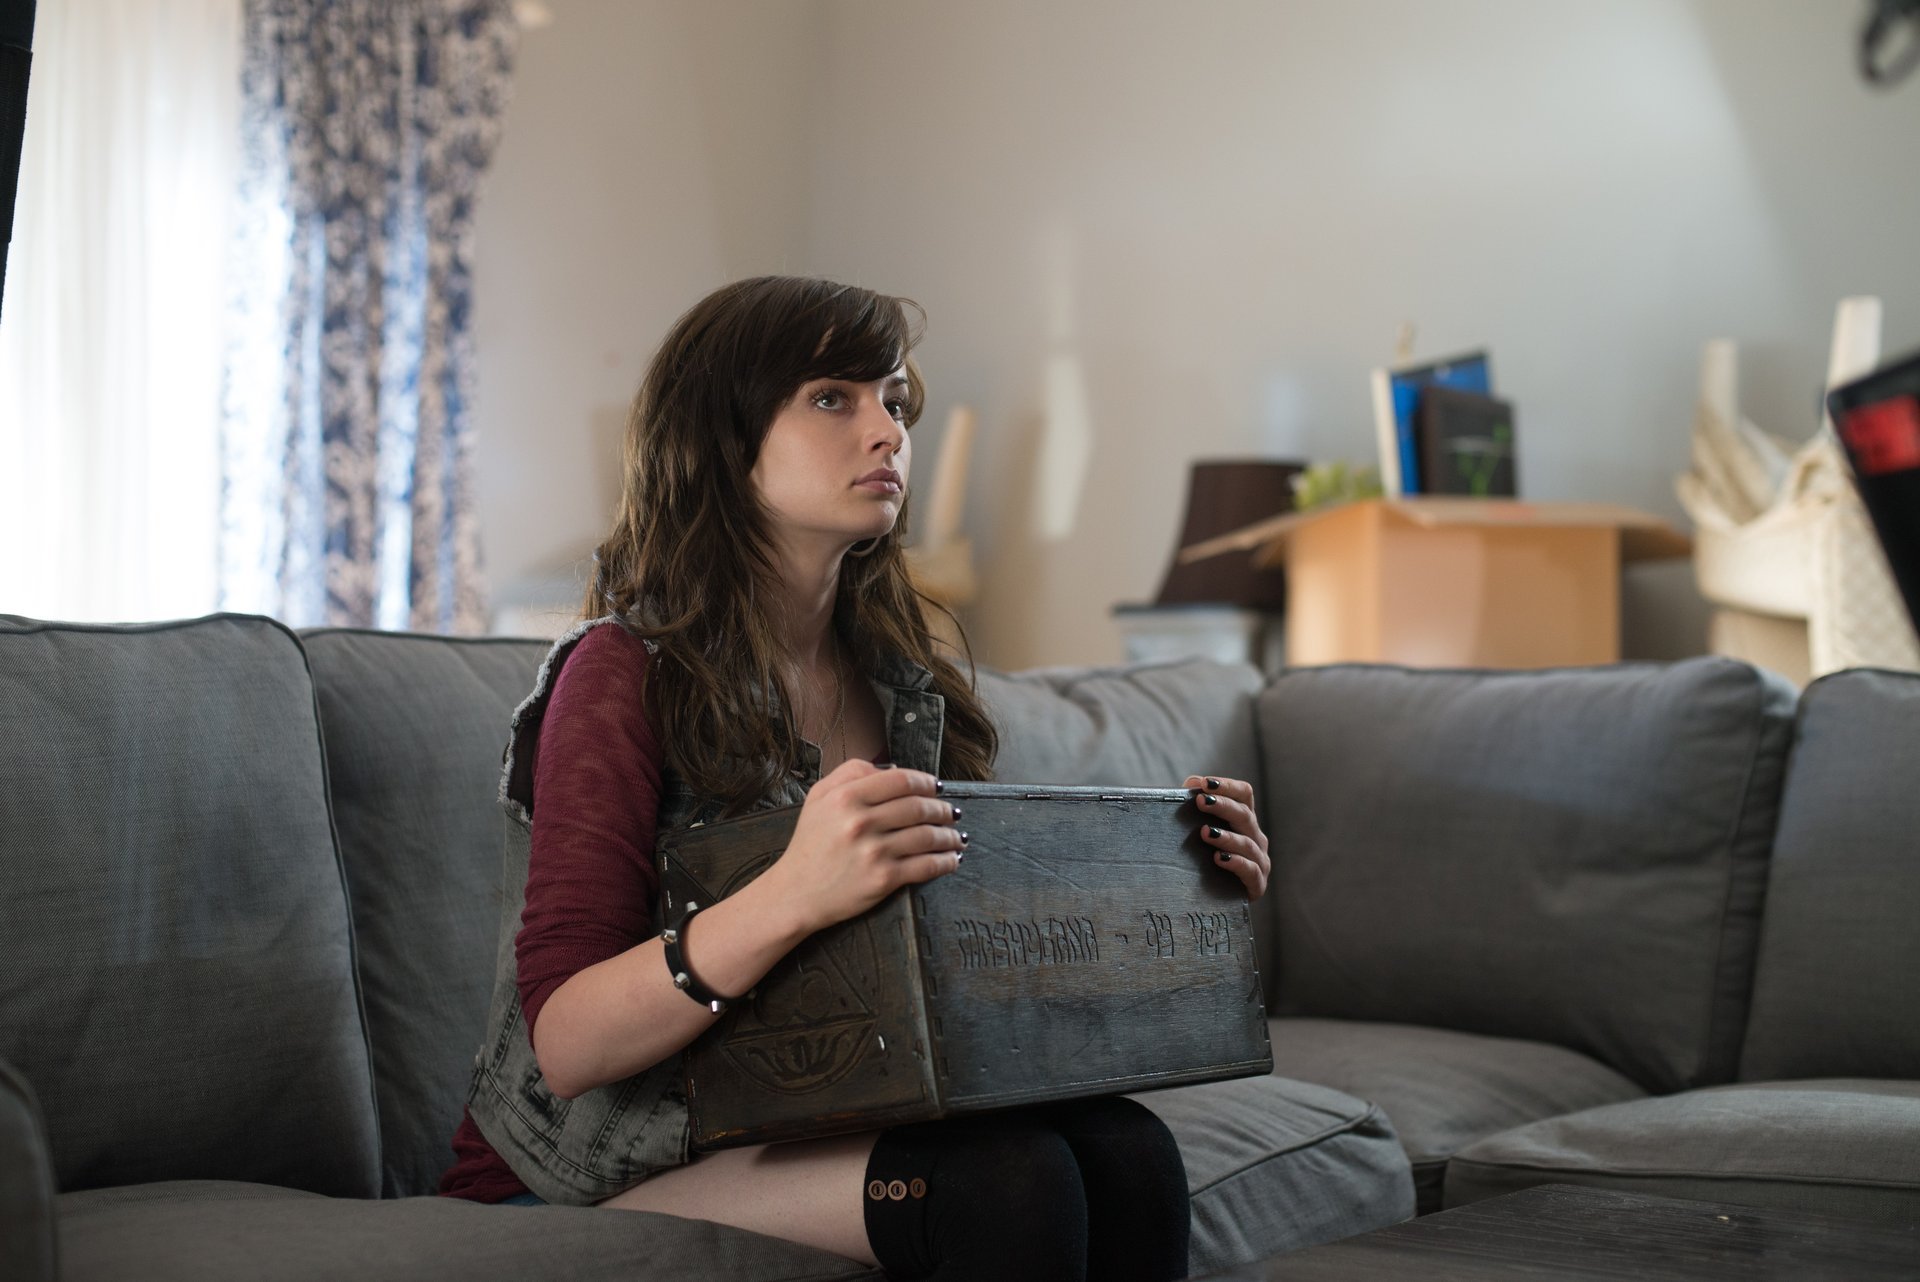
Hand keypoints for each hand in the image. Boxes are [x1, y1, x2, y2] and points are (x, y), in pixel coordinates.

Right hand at [763, 760, 963, 935]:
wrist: (795, 894)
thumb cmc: (809, 845)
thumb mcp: (818, 797)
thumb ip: (851, 773)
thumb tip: (891, 768)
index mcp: (846, 798)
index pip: (901, 780)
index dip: (927, 782)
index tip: (937, 788)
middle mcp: (860, 822)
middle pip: (919, 807)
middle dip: (943, 809)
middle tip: (952, 812)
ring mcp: (873, 852)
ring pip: (927, 836)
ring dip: (949, 835)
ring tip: (957, 836)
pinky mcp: (883, 879)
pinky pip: (926, 866)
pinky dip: (946, 861)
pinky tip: (952, 858)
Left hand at [1184, 774, 1268, 899]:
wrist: (1214, 900)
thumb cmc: (1204, 858)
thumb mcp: (1198, 829)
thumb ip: (1196, 805)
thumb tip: (1192, 782)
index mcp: (1244, 819)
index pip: (1244, 794)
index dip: (1227, 786)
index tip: (1205, 783)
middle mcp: (1255, 837)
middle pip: (1245, 815)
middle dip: (1223, 806)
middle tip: (1201, 802)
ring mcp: (1259, 860)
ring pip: (1247, 843)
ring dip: (1226, 836)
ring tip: (1205, 832)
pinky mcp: (1257, 884)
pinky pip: (1250, 871)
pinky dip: (1236, 862)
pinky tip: (1219, 858)